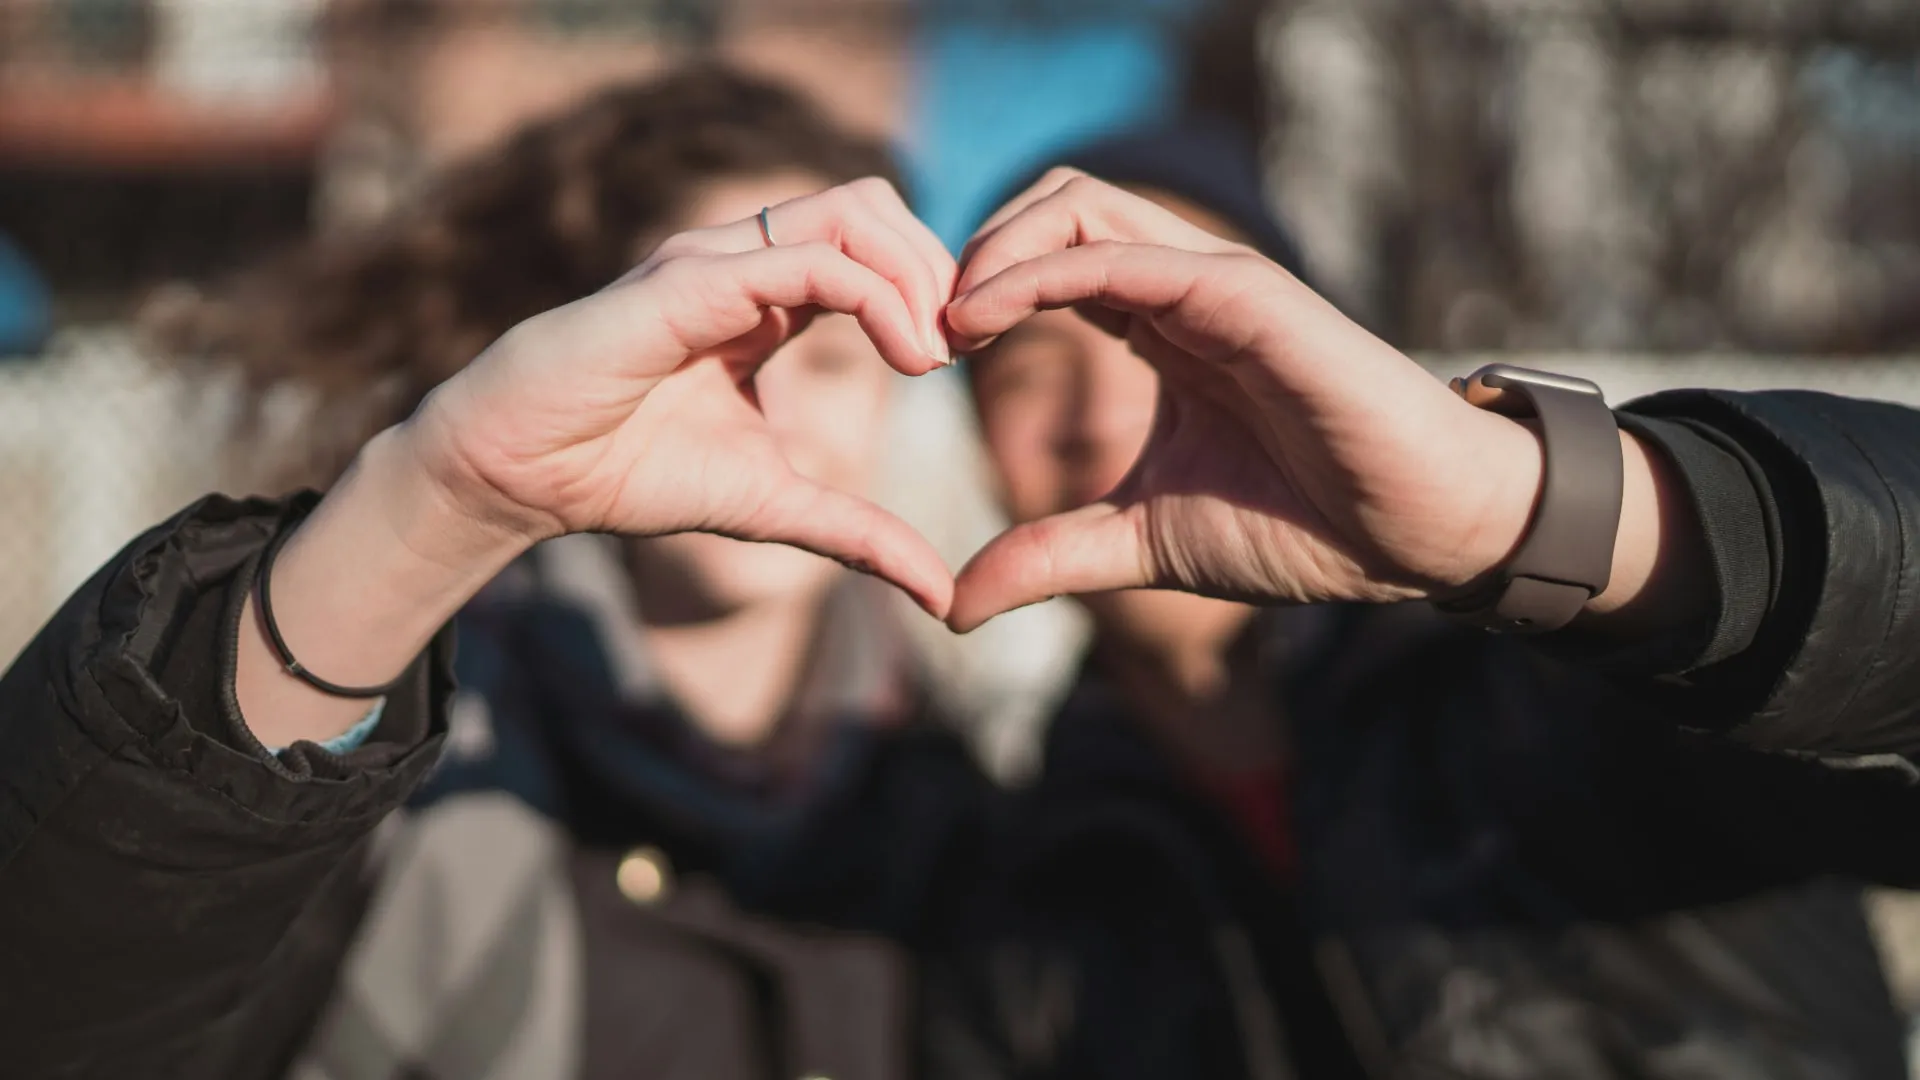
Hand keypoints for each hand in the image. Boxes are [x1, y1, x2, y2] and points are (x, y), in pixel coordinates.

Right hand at [406, 177, 958, 615]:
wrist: (520, 475)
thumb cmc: (627, 474)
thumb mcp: (773, 507)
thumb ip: (858, 535)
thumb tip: (941, 596)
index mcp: (765, 297)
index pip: (873, 245)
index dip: (932, 288)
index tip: (964, 359)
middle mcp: (743, 261)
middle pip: (874, 205)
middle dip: (938, 266)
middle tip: (964, 346)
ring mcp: (715, 261)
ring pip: (851, 212)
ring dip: (915, 273)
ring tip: (936, 352)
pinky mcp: (689, 282)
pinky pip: (807, 260)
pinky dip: (877, 297)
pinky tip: (906, 358)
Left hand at [943, 171, 1552, 630]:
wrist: (1414, 539)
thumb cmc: (1303, 527)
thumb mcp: (1142, 543)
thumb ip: (1050, 557)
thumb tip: (953, 605)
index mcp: (1161, 327)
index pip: (1049, 259)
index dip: (976, 290)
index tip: (921, 356)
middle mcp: (1183, 289)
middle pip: (1056, 204)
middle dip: (973, 249)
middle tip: (921, 328)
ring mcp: (1215, 283)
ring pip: (1082, 205)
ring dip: (995, 247)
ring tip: (945, 321)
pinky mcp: (1247, 297)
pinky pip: (1127, 257)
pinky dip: (1042, 271)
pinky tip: (986, 318)